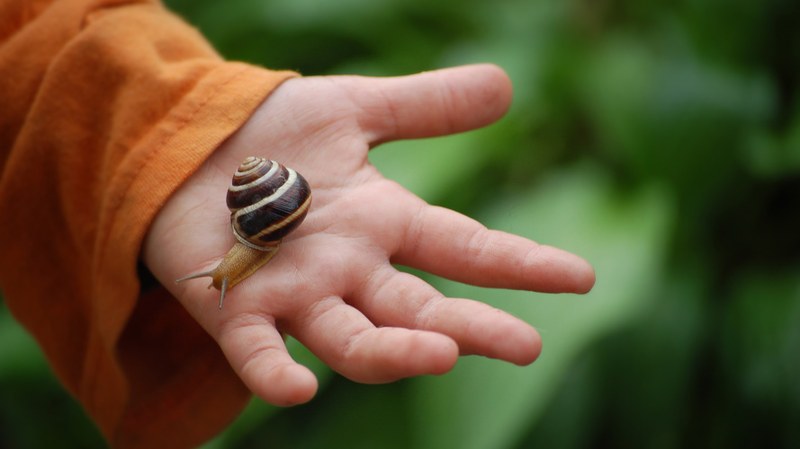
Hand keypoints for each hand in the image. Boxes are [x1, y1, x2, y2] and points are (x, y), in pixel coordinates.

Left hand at [143, 64, 594, 405]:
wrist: (186, 144)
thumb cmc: (273, 135)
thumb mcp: (354, 108)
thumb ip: (426, 106)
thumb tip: (506, 83)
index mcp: (382, 222)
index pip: (463, 247)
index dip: (520, 264)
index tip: (580, 278)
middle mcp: (349, 268)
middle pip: (419, 307)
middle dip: (471, 329)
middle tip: (526, 346)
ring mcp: (295, 291)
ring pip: (352, 336)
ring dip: (393, 350)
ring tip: (441, 354)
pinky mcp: (232, 305)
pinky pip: (256, 349)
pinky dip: (275, 371)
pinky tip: (298, 390)